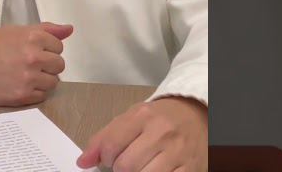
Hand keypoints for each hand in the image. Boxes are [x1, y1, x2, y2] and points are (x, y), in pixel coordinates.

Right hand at [0, 21, 72, 105]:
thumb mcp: (18, 31)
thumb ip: (46, 29)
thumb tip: (69, 29)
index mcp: (33, 37)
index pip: (59, 47)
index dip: (48, 49)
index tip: (35, 50)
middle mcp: (33, 57)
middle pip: (59, 65)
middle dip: (48, 65)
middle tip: (32, 64)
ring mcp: (29, 78)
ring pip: (54, 82)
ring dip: (44, 79)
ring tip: (28, 75)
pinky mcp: (23, 95)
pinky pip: (43, 95)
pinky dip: (36, 91)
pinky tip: (23, 84)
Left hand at [76, 96, 206, 170]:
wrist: (198, 114)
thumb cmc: (161, 118)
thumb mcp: (132, 117)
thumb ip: (105, 137)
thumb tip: (83, 162)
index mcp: (144, 116)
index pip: (111, 145)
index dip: (104, 157)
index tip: (107, 157)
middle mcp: (162, 133)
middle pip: (125, 166)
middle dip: (119, 169)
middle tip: (125, 163)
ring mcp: (177, 153)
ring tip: (140, 167)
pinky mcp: (190, 169)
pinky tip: (153, 171)